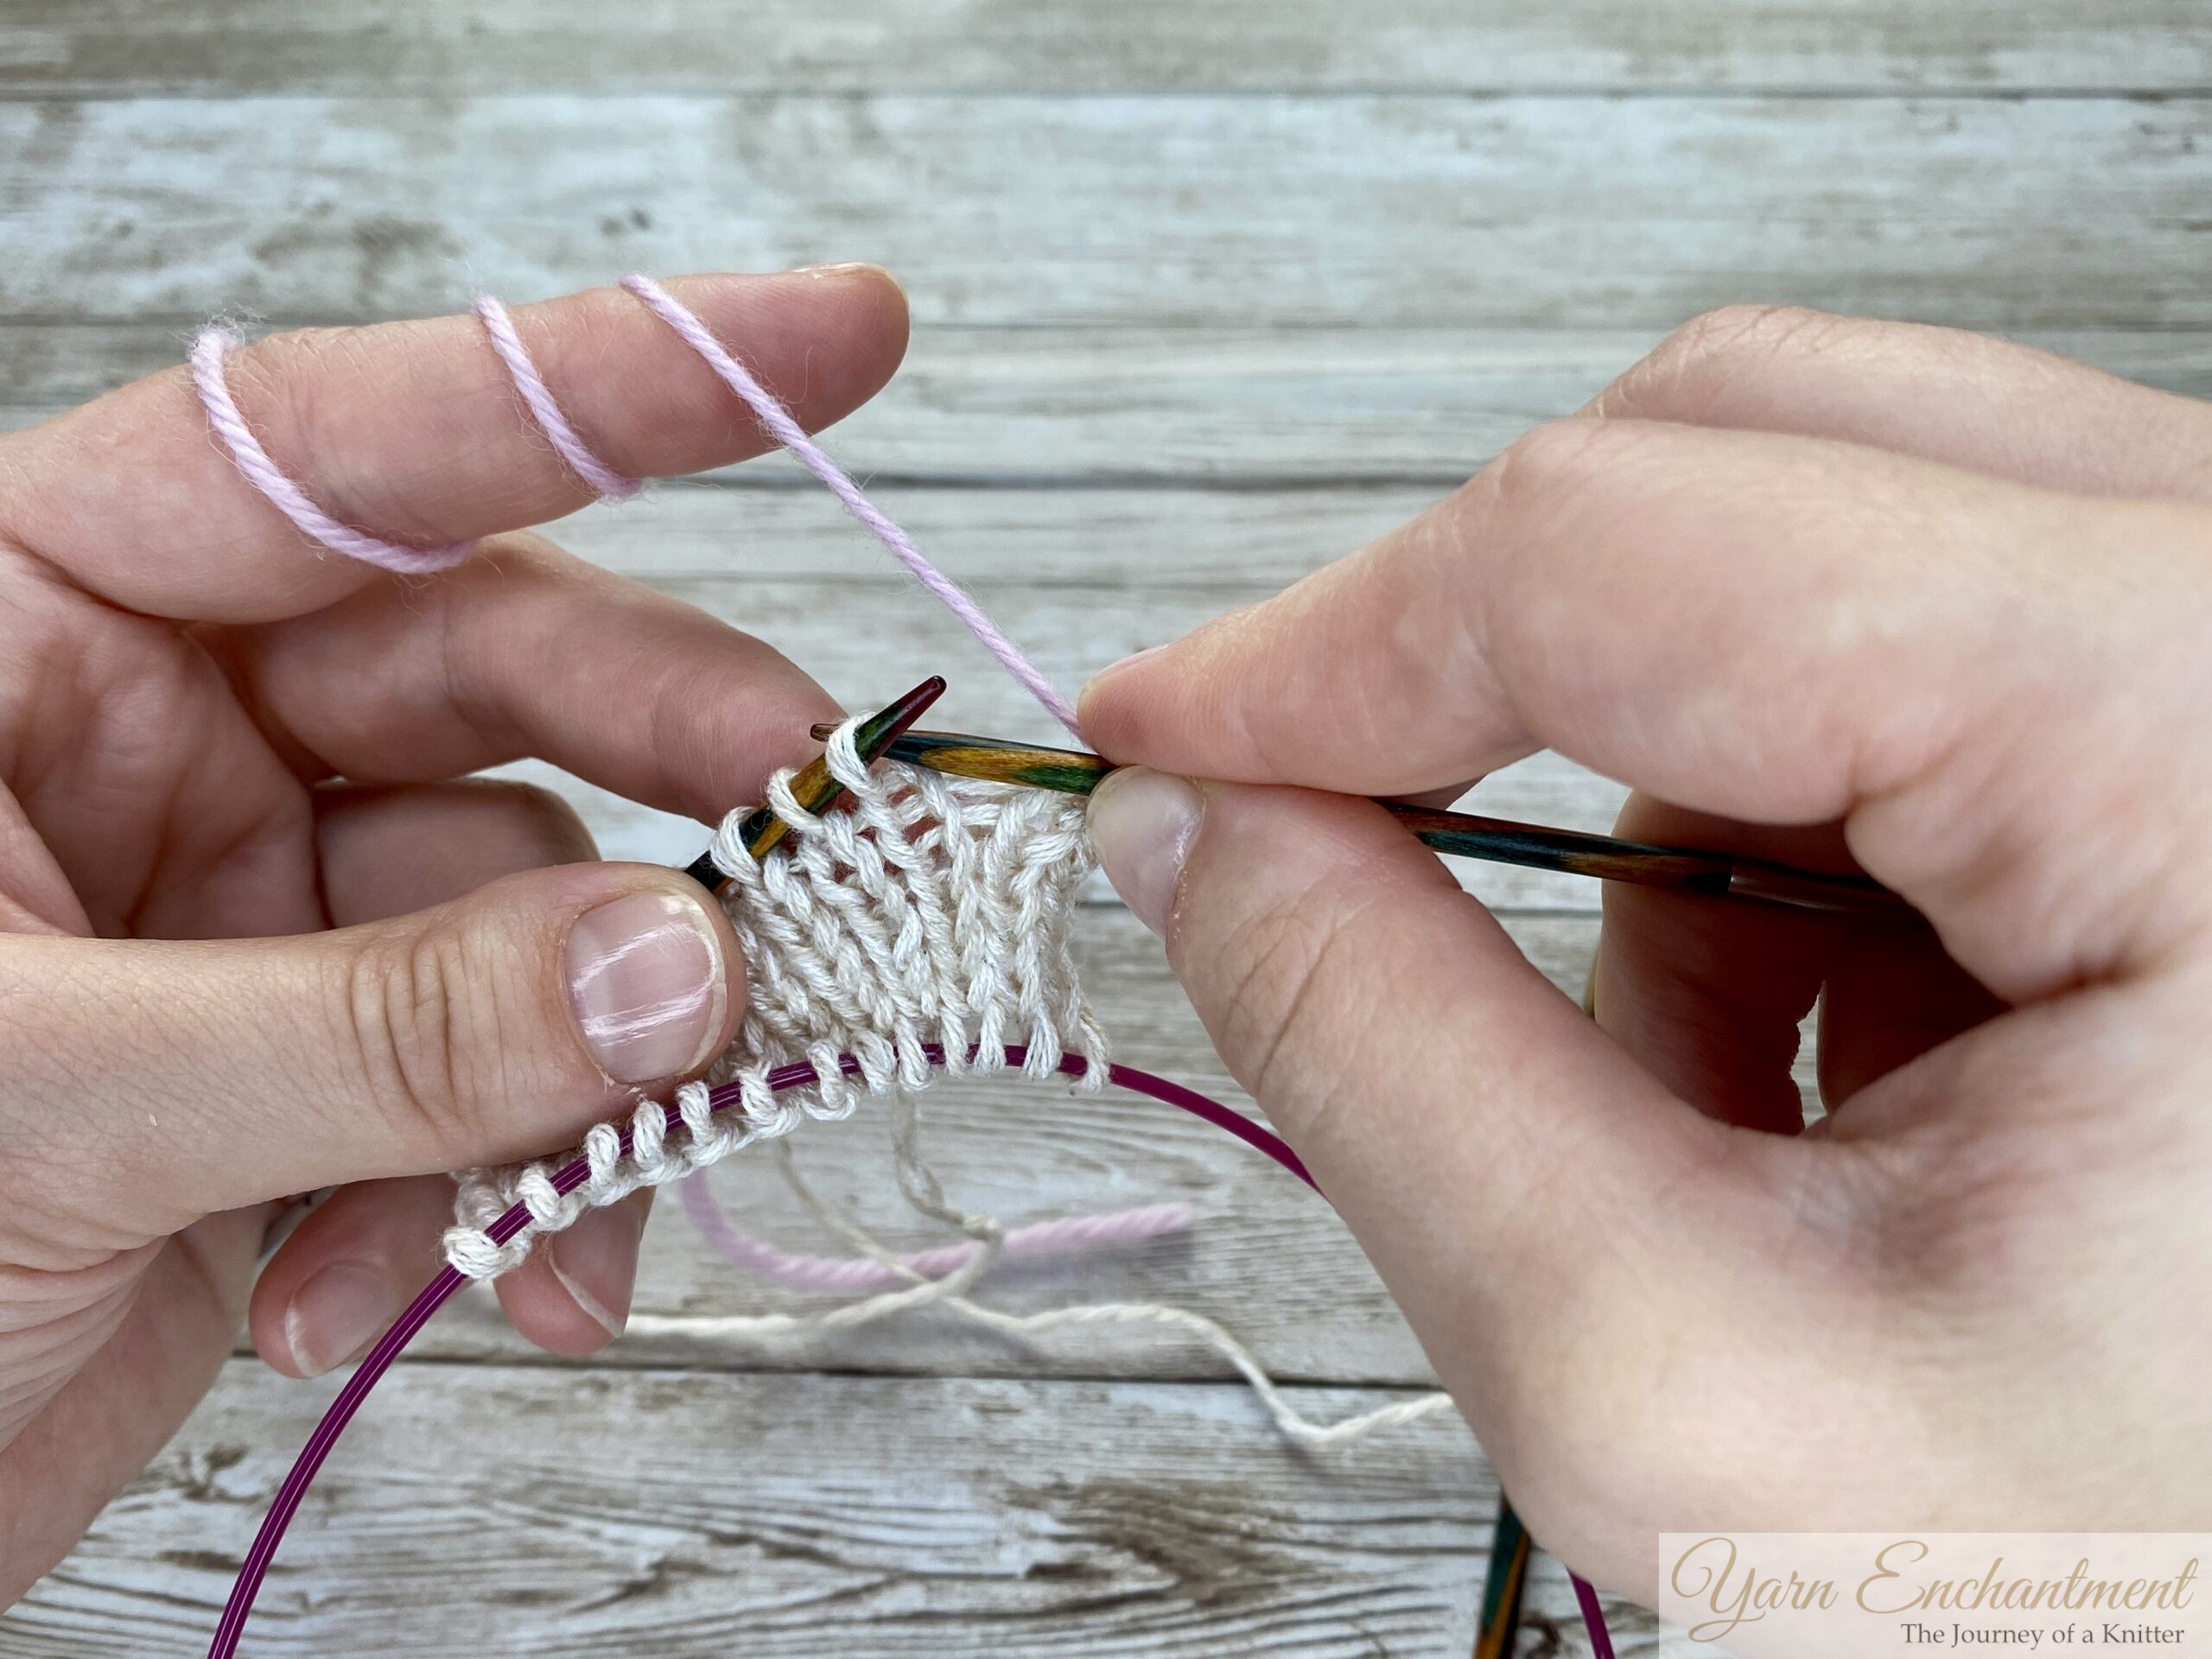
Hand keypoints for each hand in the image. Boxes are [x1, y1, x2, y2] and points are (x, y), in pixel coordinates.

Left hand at [0, 268, 906, 1598]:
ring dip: (594, 1068)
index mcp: (26, 624)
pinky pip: (505, 1082)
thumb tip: (686, 968)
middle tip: (833, 854)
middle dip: (674, 781)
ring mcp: (249, 900)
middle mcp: (157, 730)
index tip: (842, 334)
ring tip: (587, 1200)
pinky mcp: (314, 1066)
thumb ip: (379, 1025)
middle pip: (501, 678)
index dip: (599, 384)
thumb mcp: (47, 1096)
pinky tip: (497, 1290)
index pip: (341, 448)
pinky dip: (529, 1192)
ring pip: (535, 914)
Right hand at [1079, 308, 2211, 1594]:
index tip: (1151, 738)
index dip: (1325, 646)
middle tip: (1338, 850)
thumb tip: (1196, 835)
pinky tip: (1848, 1066)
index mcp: (2196, 723)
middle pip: (1734, 448)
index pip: (1623, 546)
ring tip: (1717, 1101)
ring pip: (1816, 550)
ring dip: (1668, 812)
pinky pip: (1923, 664)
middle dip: (1493, 680)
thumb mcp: (1688, 1371)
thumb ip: (1384, 1058)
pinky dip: (1792, 845)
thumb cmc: (2156, 1571)